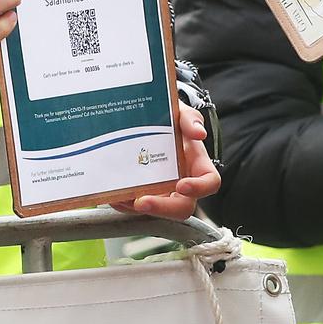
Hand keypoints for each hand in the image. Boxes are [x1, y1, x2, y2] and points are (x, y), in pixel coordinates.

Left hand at [112, 103, 220, 220]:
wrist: (148, 121)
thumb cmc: (170, 120)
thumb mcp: (180, 113)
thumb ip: (190, 119)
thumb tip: (199, 133)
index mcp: (197, 165)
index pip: (209, 182)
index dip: (199, 188)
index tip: (182, 185)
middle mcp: (182, 183)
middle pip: (181, 207)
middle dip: (162, 208)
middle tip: (141, 202)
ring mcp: (162, 192)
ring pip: (154, 210)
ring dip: (135, 207)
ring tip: (119, 196)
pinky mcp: (142, 194)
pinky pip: (133, 206)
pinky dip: (122, 202)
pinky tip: (112, 193)